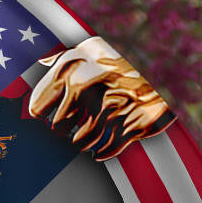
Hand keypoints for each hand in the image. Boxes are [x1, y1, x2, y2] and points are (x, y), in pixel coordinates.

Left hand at [28, 37, 171, 160]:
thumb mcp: (91, 50)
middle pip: (59, 126)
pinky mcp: (133, 122)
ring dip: (81, 143)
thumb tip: (42, 62)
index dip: (41, 111)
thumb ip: (64, 58)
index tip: (42, 115)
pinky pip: (109, 148)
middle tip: (65, 129)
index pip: (40, 104)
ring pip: (82, 141)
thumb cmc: (118, 62)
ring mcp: (112, 106)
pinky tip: (99, 151)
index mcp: (73, 68)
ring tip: (81, 140)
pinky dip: (103, 152)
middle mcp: (88, 87)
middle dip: (63, 129)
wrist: (161, 68)